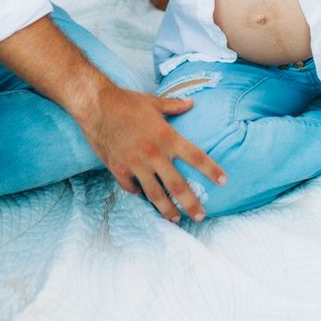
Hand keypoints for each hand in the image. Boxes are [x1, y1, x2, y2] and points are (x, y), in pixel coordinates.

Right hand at [76, 84, 226, 221]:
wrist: (96, 106)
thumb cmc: (126, 102)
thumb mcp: (153, 102)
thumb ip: (174, 106)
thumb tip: (191, 102)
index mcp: (166, 136)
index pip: (195, 157)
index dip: (211, 170)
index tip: (223, 181)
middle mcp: (153, 154)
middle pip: (177, 185)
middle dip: (191, 204)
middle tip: (201, 215)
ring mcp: (135, 164)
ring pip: (155, 194)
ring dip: (167, 209)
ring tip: (176, 218)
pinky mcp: (118, 169)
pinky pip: (132, 188)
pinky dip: (139, 194)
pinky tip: (145, 198)